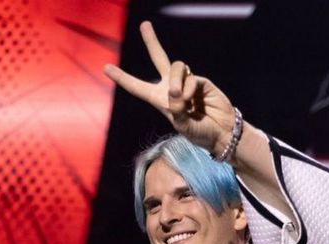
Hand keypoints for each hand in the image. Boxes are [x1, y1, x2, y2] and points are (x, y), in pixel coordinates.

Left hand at [103, 21, 236, 155]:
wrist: (222, 132)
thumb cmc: (200, 133)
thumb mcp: (183, 126)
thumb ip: (176, 110)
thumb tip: (175, 92)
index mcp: (159, 100)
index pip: (138, 87)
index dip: (122, 77)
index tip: (106, 68)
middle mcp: (171, 88)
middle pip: (159, 58)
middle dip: (152, 41)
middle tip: (144, 24)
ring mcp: (187, 82)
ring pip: (177, 67)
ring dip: (175, 81)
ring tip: (178, 97)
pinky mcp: (201, 81)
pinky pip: (190, 78)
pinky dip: (188, 89)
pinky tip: (193, 101)